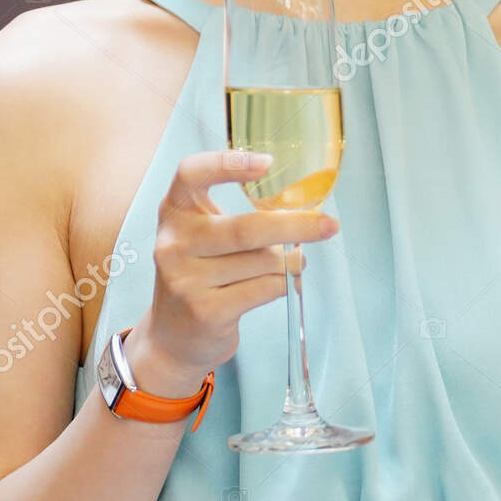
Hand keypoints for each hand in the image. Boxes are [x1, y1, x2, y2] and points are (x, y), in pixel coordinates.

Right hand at [141, 149, 338, 381]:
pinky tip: (286, 284)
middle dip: (296, 226)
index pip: (191, 173)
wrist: (172, 337)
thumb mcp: (203, 238)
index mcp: (174, 213)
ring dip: (289, 263)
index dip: (228, 162)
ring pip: (264, 262)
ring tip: (291, 264)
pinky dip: (286, 284)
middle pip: (247, 228)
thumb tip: (304, 212)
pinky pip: (266, 288)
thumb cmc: (200, 277)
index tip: (268, 163)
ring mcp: (186, 279)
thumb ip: (237, 219)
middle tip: (328, 225)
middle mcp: (174, 243)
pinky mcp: (205, 310)